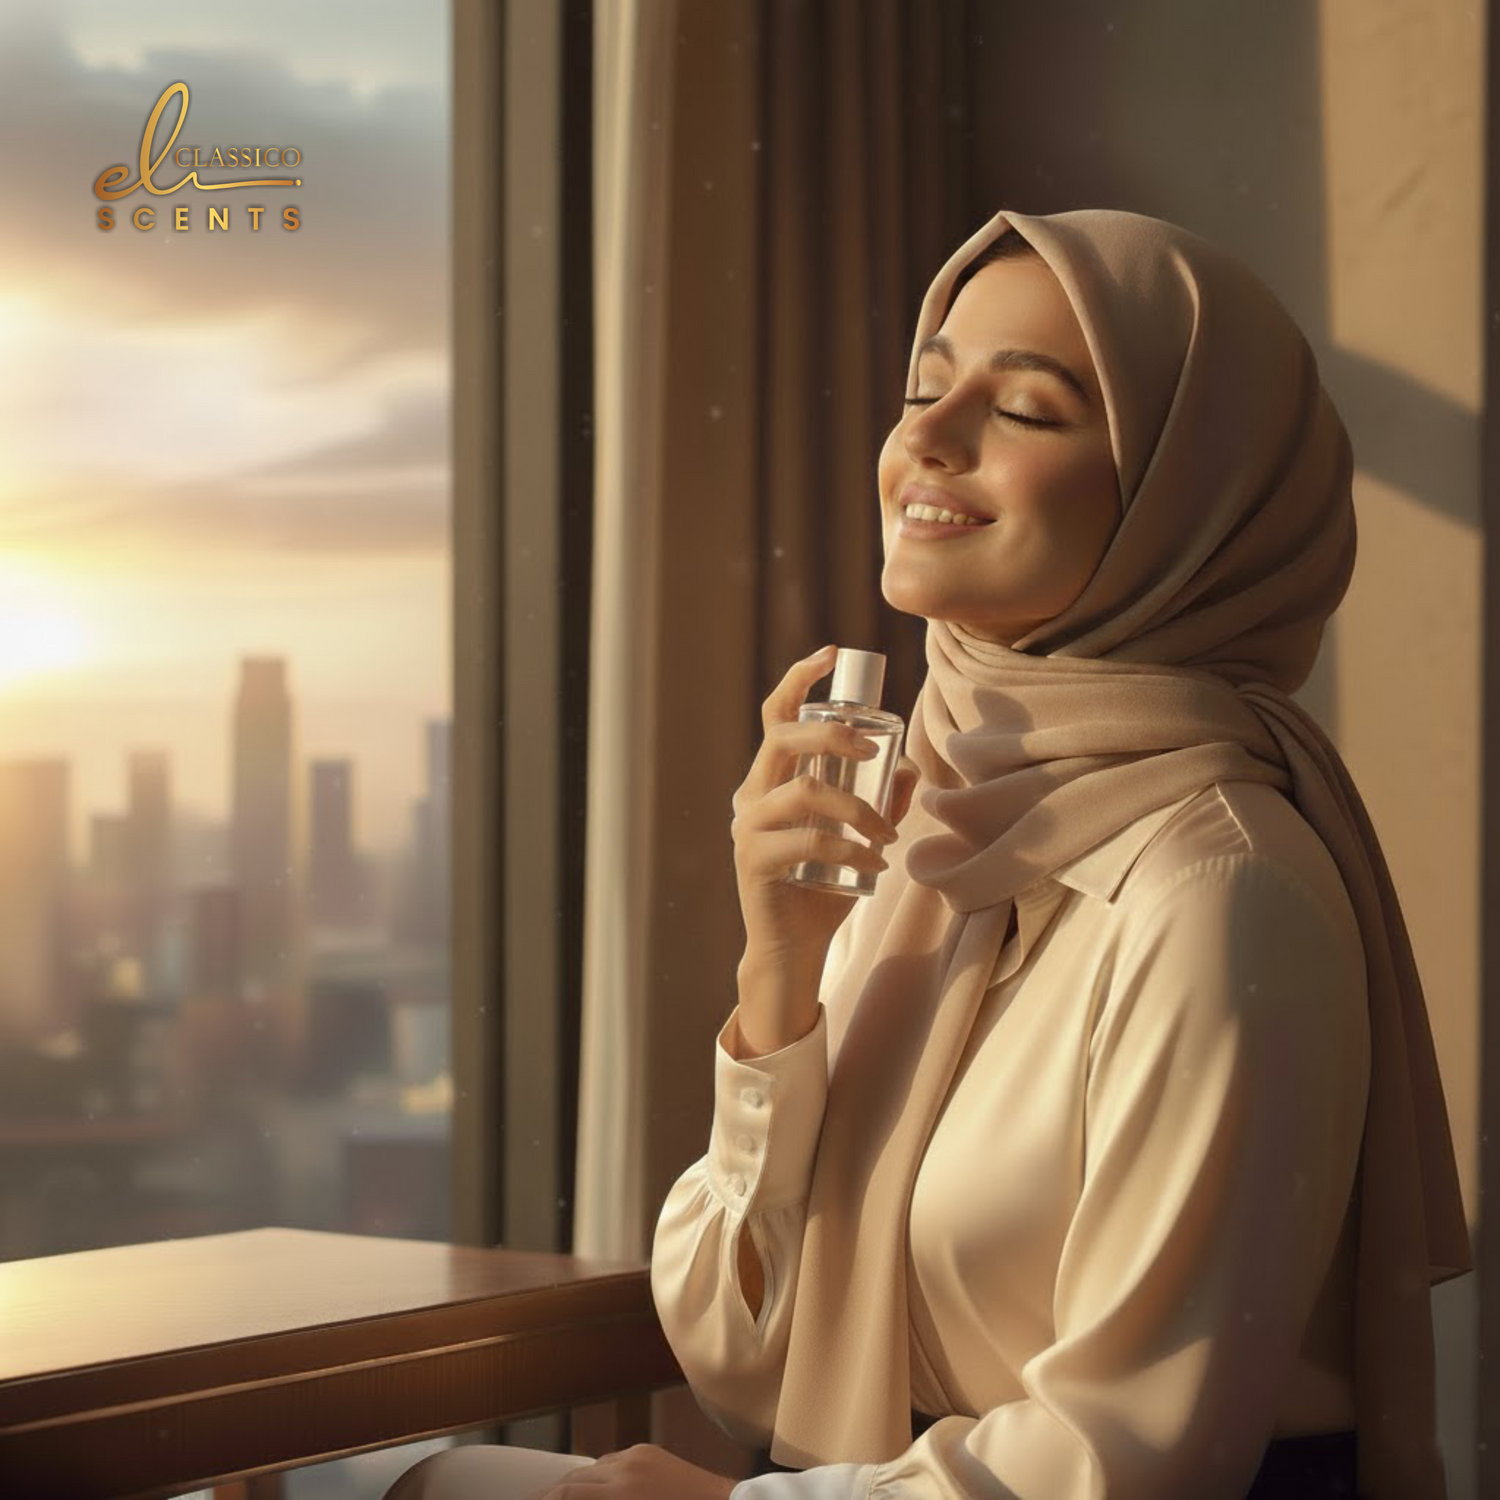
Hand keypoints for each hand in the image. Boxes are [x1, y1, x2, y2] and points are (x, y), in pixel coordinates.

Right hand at [535, 1443, 736, 1498]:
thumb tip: (570, 1499)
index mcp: (621, 1492)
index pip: (565, 1494)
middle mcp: (626, 1466)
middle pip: (572, 1478)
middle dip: (551, 1494)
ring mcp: (638, 1454)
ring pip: (590, 1467)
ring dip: (574, 1485)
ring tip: (561, 1499)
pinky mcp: (649, 1451)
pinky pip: (613, 1461)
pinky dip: (598, 1477)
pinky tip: (595, 1491)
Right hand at [731, 645, 919, 977]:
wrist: (794, 947)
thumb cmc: (824, 887)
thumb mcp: (858, 837)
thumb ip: (880, 802)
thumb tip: (909, 767)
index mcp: (770, 778)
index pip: (776, 714)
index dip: (800, 678)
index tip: (832, 652)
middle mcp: (752, 794)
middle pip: (783, 736)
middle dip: (833, 732)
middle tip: (877, 748)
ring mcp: (748, 826)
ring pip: (803, 789)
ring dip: (856, 807)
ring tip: (886, 835)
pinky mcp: (753, 859)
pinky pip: (807, 840)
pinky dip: (849, 848)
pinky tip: (874, 864)